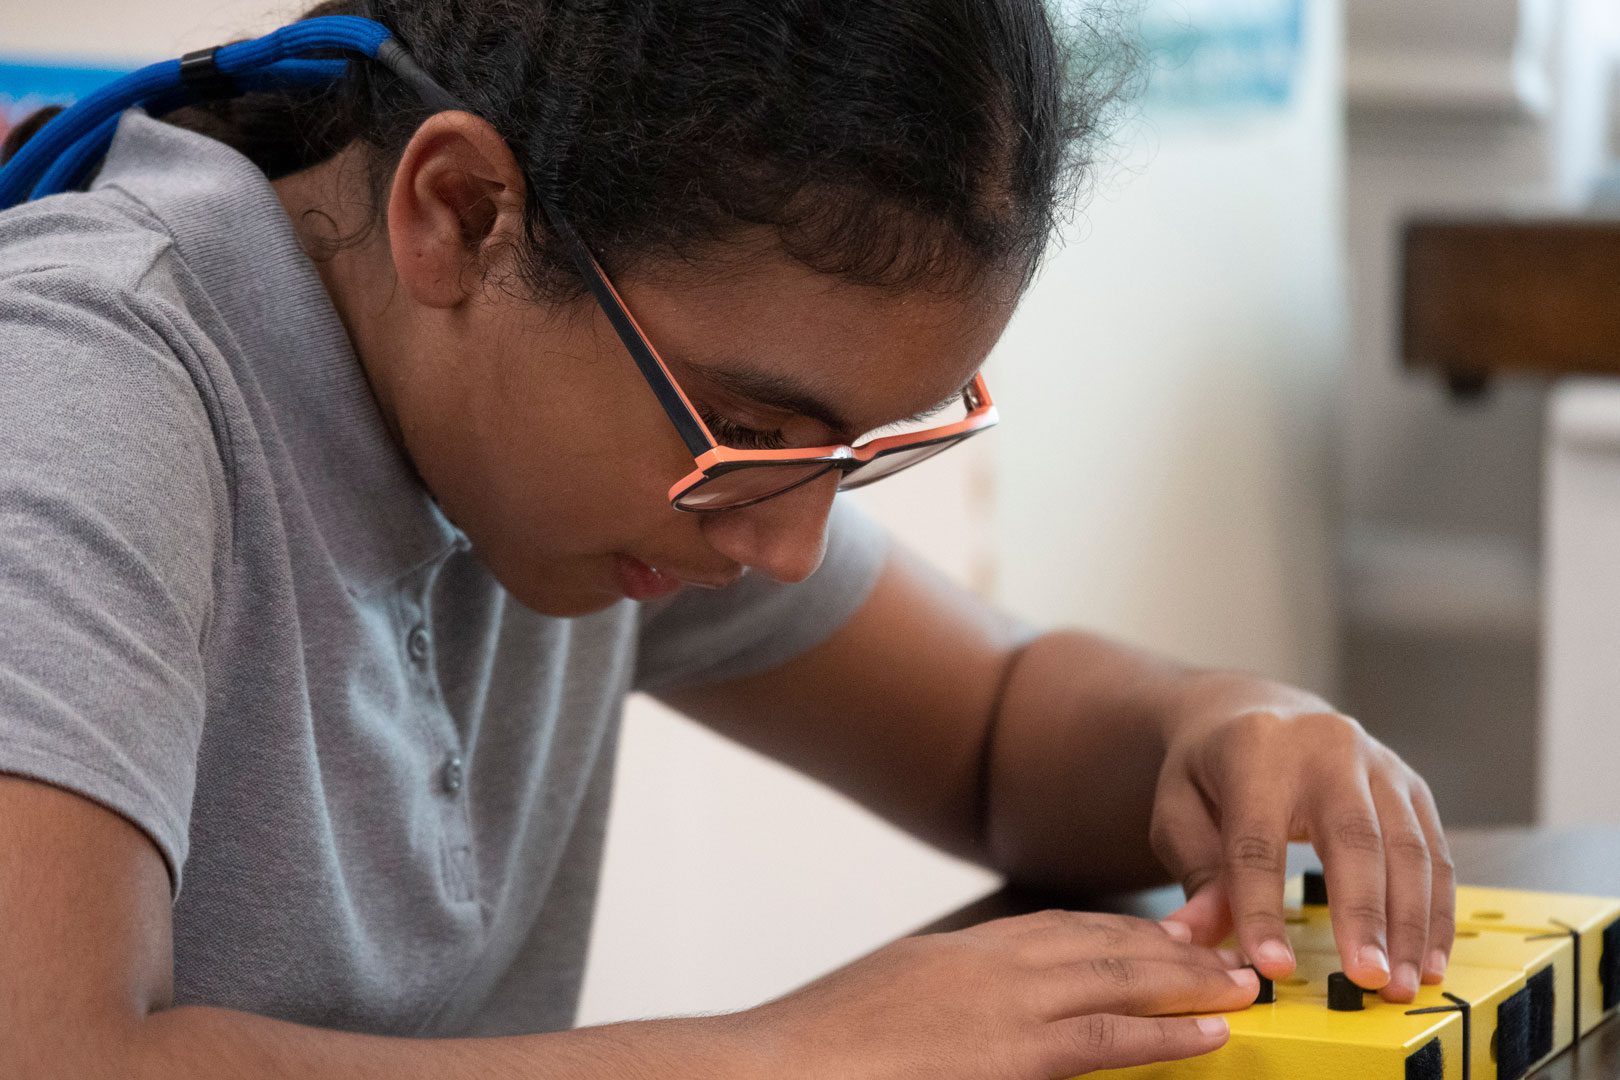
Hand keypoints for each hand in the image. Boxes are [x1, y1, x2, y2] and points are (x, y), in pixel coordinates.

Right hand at [743, 910, 1256, 1078]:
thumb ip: (943, 1000)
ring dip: (1186, 980)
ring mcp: (1002, 1005)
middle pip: (1099, 942)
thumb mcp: (889, 1002)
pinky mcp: (1010, 1056)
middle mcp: (989, 965)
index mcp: (958, 953)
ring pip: (1117, 979)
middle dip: (1168, 946)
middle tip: (1225, 946)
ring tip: (1240, 982)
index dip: (1118, 930)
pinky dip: (1164, 1032)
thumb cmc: (819, 1050)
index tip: (1161, 934)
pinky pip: (1106, 1039)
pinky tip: (1207, 1031)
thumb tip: (970, 1017)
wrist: (775, 1068)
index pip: (1057, 927)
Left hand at [1149, 671, 1454, 1002]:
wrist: (1257, 713)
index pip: (1258, 839)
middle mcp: (1327, 747)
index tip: (1272, 969)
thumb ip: (1195, 872)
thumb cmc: (1212, 772)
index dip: (1263, 907)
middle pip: (1353, 838)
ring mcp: (1379, 763)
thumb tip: (1197, 936)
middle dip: (1364, 915)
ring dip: (1411, 924)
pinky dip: (1436, 911)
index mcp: (1256, 751)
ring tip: (1402, 985)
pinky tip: (1427, 959)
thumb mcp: (1179, 810)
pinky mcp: (1412, 785)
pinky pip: (1436, 853)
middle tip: (1368, 980)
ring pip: (1408, 848)